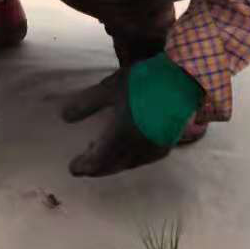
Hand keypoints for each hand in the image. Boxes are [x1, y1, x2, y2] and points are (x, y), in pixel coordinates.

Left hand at [66, 56, 202, 177]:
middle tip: (85, 166)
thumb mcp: (110, 89)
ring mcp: (155, 148)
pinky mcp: (168, 143)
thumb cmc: (144, 81)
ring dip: (114, 163)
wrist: (186, 79)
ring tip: (104, 154)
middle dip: (98, 167)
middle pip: (114, 165)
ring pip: (130, 163)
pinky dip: (131, 158)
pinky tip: (129, 149)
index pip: (98, 159)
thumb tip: (64, 117)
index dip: (85, 166)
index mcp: (121, 137)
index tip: (73, 168)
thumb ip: (87, 104)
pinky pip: (144, 158)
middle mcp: (138, 149)